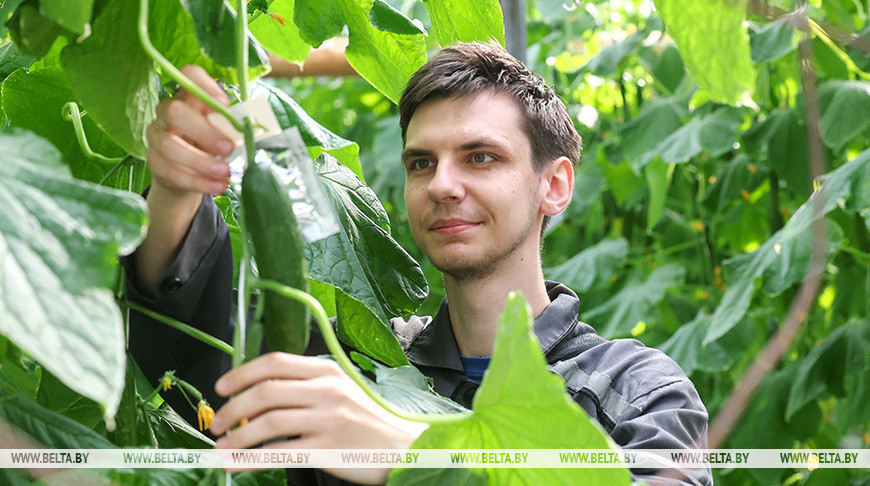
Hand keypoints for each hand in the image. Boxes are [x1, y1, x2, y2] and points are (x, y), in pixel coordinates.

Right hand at [145, 65, 234, 196]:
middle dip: (204, 131)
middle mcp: (167, 111)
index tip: (224, 104)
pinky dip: (198, 181)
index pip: (188, 74)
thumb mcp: (224, 131)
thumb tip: (249, 128)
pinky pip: (171, 171)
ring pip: (169, 145)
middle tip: (229, 149)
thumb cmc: (211, 143)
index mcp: (189, 97)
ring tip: (226, 173)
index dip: (204, 85)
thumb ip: (232, 126)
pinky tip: (217, 185)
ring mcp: (156, 135)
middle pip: (175, 112)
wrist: (190, 173)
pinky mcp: (154, 160)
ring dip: (201, 161)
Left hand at [210, 353, 427, 484]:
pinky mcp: (328, 449)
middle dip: (233, 408)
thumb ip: (307, 385)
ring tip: (222, 445)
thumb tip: (260, 391)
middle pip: (265, 392)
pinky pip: (280, 453)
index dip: (241, 374)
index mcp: (327, 371)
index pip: (275, 363)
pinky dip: (251, 459)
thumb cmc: (369, 420)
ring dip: (237, 436)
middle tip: (217, 421)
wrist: (403, 447)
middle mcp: (327, 391)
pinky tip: (236, 464)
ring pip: (268, 423)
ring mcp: (328, 420)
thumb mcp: (342, 389)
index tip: (222, 388)